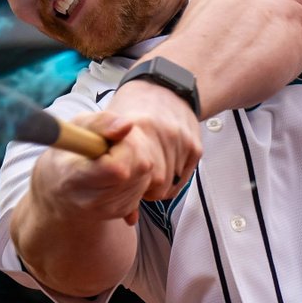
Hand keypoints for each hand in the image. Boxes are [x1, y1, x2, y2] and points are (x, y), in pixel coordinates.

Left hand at [98, 79, 202, 218]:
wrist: (164, 85)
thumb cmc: (129, 110)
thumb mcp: (106, 128)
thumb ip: (107, 166)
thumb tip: (128, 217)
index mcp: (135, 130)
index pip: (130, 177)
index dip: (124, 184)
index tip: (119, 179)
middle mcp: (160, 134)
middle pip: (152, 186)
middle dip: (139, 187)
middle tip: (131, 173)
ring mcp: (180, 140)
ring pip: (167, 186)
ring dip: (156, 183)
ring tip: (146, 165)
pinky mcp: (195, 146)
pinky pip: (182, 179)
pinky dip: (171, 177)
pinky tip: (161, 161)